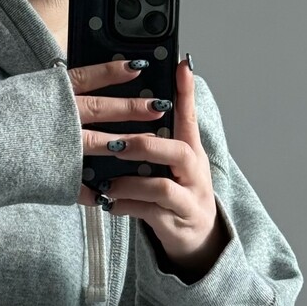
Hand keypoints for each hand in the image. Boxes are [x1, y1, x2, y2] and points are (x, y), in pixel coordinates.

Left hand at [69, 57, 227, 279]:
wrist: (198, 239)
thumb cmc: (177, 194)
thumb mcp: (174, 165)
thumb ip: (158, 140)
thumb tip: (140, 107)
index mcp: (192, 153)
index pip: (190, 118)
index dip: (186, 93)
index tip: (181, 66)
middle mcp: (195, 174)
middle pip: (180, 152)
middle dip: (145, 146)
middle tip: (116, 144)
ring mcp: (189, 200)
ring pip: (161, 187)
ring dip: (129, 183)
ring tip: (108, 184)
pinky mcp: (176, 224)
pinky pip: (148, 213)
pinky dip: (124, 206)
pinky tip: (109, 204)